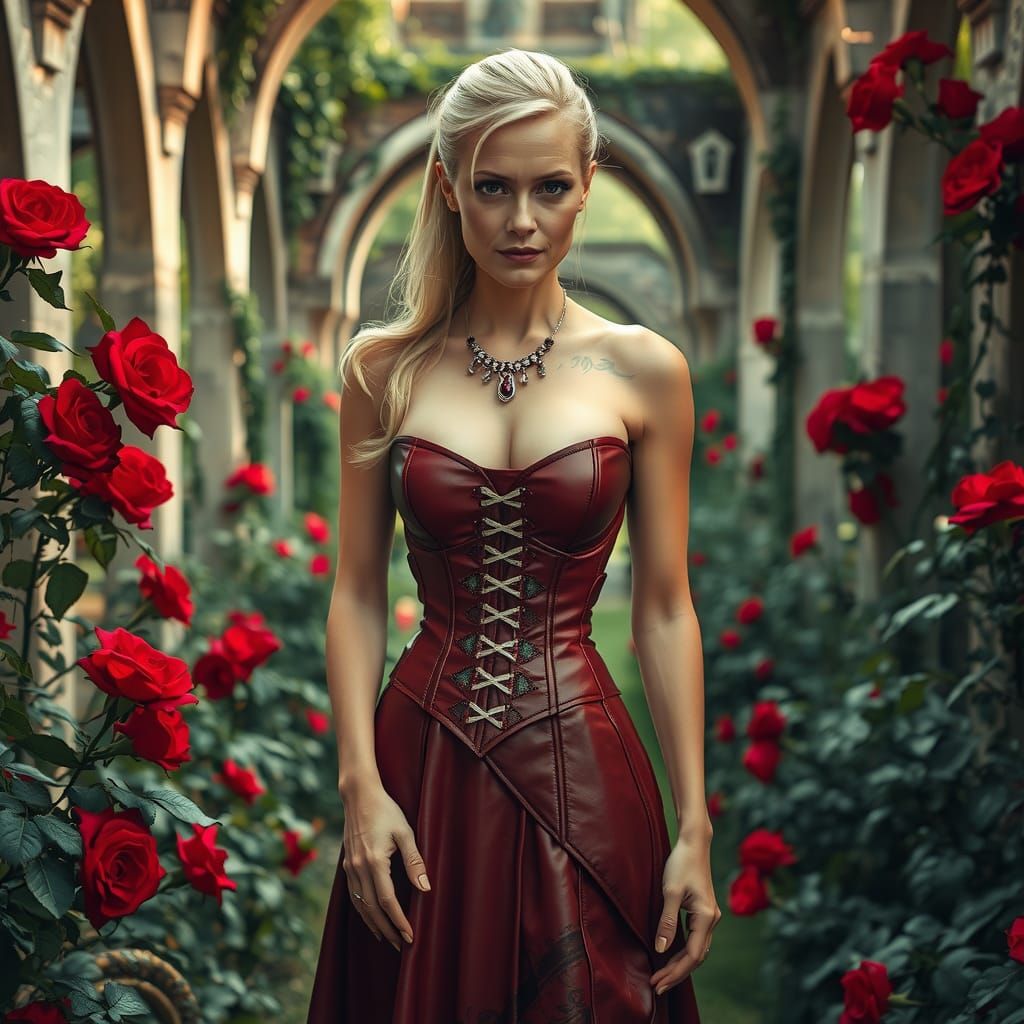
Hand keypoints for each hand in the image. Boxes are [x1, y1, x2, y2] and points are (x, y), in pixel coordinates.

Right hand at [340, 784, 429, 950]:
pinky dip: (362, 910)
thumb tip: (425, 888)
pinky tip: (370, 917)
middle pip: (371, 908)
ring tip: (387, 938)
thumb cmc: (386, 810)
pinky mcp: (346, 864)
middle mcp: (358, 868)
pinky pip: (353, 894)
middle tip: (401, 945)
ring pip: (359, 904)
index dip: (398, 921)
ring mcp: (350, 867)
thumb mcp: (405, 832)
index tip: (410, 936)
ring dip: (373, 924)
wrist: (359, 795)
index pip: (387, 901)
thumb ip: (414, 861)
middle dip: (387, 929)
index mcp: (374, 861)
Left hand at [650, 833, 719, 995]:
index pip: (692, 955)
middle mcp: (712, 920)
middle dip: (677, 973)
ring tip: (662, 976)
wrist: (694, 843)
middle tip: (657, 985)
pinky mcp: (704, 912)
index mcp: (706, 916)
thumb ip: (667, 921)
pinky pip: (696, 939)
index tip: (658, 982)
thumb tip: (661, 949)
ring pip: (698, 950)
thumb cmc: (681, 863)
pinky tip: (671, 956)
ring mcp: (710, 916)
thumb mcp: (671, 892)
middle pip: (697, 957)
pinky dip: (684, 952)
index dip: (675, 972)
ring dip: (681, 964)